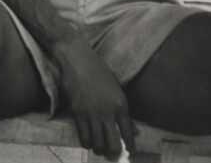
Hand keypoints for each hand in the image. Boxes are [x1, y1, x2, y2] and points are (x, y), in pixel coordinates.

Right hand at [54, 37, 137, 159]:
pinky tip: (87, 141)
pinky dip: (86, 143)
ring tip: (99, 149)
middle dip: (113, 154)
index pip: (128, 134)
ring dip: (99, 150)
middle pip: (113, 144)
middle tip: (112, 156)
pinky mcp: (77, 112)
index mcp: (121, 104)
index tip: (130, 153)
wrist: (76, 58)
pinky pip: (83, 136)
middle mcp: (108, 111)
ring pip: (97, 143)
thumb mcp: (116, 89)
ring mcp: (92, 113)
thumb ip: (124, 112)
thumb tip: (134, 131)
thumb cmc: (97, 71)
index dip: (130, 147)